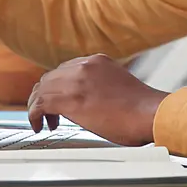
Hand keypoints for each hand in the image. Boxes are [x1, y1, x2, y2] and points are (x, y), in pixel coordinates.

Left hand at [27, 54, 168, 145]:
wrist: (150, 113)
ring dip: (39, 106)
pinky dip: (35, 115)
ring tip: (44, 122)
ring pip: (42, 89)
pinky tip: (39, 125)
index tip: (58, 99)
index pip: (65, 70)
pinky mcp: (69, 98)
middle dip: (46, 95)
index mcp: (96, 61)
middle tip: (49, 114)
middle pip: (51, 77)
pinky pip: (41, 104)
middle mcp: (83, 66)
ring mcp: (75, 80)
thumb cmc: (142, 109)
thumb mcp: (119, 87)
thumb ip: (102, 87)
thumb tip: (93, 103)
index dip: (58, 86)